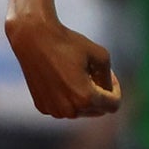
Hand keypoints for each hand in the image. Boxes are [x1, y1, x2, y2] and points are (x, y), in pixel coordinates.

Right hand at [4, 12, 120, 119]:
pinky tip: (61, 78)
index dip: (116, 90)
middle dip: (100, 94)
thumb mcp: (100, 54)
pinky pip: (63, 107)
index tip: (109, 76)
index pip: (113, 105)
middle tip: (94, 72)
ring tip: (77, 74)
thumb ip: (109, 77)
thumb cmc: (68, 43)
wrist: (33, 38)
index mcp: (85, 98)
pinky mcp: (42, 107)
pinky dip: (67, 97)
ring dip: (83, 96)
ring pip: (80, 110)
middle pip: (97, 109)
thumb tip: (106, 91)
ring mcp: (54, 111)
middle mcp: (70, 110)